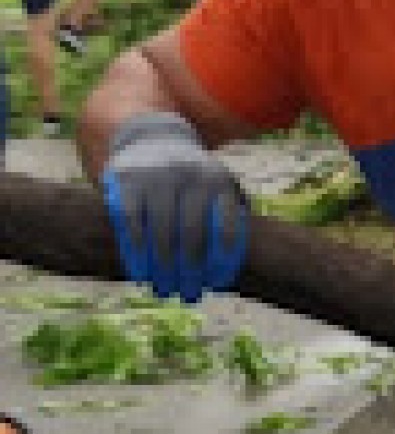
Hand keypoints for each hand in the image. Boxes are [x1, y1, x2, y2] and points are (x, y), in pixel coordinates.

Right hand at [103, 113, 249, 300]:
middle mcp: (188, 174)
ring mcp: (155, 175)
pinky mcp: (124, 180)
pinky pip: (131, 222)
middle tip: (187, 295)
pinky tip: (140, 271)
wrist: (150, 139)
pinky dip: (136, 250)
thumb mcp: (217, 186)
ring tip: (163, 289)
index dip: (222, 259)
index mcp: (217, 179)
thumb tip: (230, 269)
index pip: (225, 226)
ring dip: (162, 267)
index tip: (216, 283)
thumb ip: (230, 217)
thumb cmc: (190, 180)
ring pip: (160, 230)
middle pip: (192, 233)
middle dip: (190, 270)